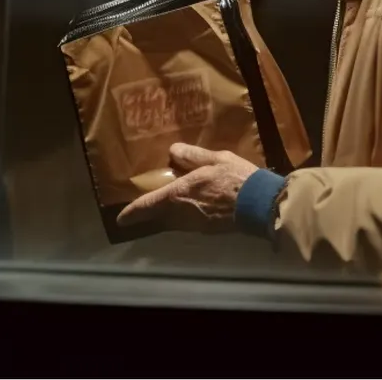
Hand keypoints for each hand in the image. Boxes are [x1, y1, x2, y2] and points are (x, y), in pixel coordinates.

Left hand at [117, 143, 258, 232]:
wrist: (260, 204)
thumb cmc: (236, 179)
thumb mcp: (214, 159)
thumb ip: (192, 156)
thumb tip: (173, 152)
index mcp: (179, 195)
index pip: (148, 205)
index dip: (132, 213)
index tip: (121, 219)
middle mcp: (182, 214)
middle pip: (160, 216)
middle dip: (150, 212)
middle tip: (143, 207)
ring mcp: (196, 225)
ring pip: (173, 221)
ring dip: (167, 214)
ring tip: (167, 203)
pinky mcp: (208, 230)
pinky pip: (188, 223)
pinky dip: (183, 216)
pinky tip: (191, 207)